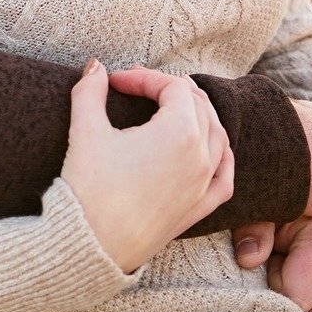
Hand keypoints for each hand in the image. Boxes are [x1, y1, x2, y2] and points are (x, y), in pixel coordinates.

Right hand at [62, 62, 233, 273]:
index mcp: (179, 133)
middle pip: (199, 106)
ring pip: (218, 136)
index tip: (114, 82)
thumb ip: (90, 91)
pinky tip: (211, 149)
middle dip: (169, 90)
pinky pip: (225, 175)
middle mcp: (201, 157)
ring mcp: (204, 185)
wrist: (90, 245)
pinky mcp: (199, 209)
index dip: (143, 77)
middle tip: (139, 88)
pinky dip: (221, 155)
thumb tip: (95, 66)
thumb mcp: (86, 130)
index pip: (172, 87)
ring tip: (174, 107)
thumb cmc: (89, 188)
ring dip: (199, 115)